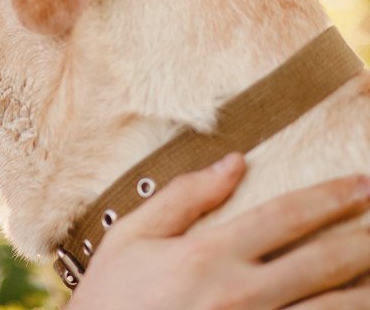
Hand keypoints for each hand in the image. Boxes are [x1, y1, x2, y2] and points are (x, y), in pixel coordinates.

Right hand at [65, 153, 369, 309]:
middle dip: (364, 237)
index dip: (330, 197)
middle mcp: (241, 293)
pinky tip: (354, 303)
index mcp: (208, 255)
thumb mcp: (130, 237)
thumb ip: (183, 197)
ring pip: (334, 307)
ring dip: (366, 285)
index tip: (361, 184)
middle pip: (325, 262)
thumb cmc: (112, 297)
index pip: (286, 216)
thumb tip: (232, 162)